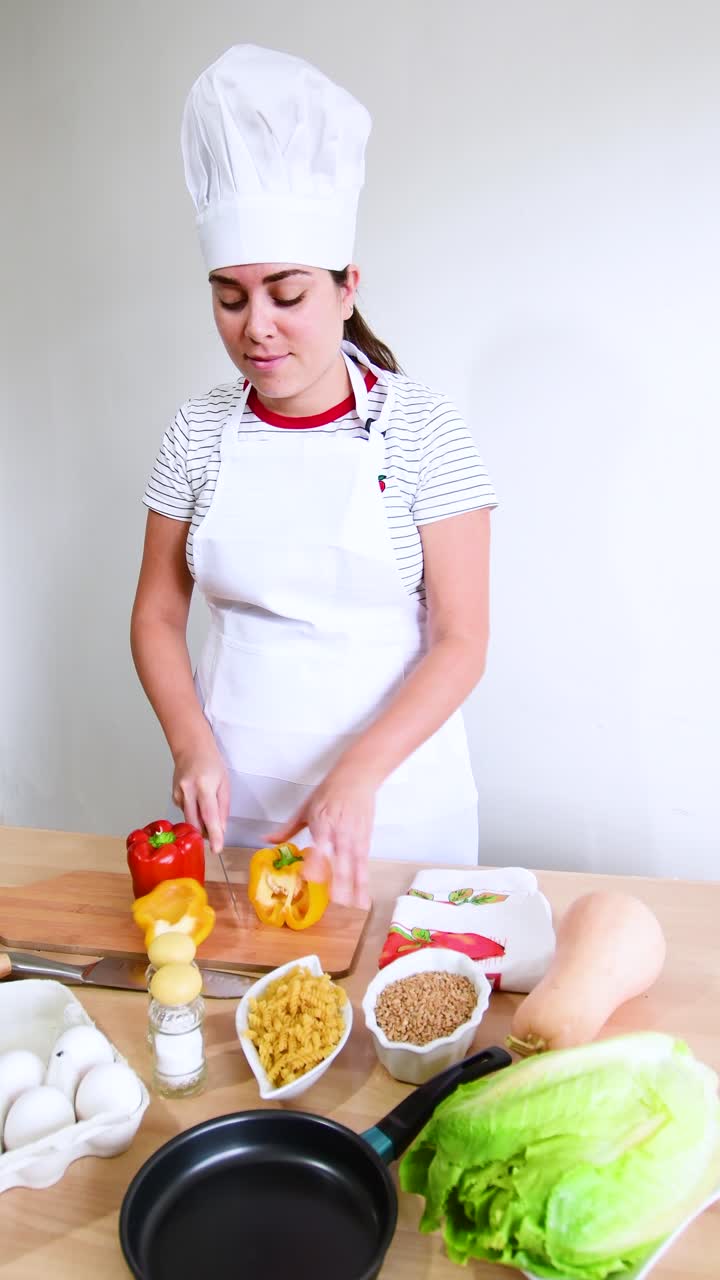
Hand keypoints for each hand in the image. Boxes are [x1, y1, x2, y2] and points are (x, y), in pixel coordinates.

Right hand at [172, 739, 229, 854]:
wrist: (191, 749)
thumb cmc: (211, 764)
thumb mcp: (224, 784)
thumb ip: (223, 809)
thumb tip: (221, 830)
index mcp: (204, 786)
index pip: (209, 816)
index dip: (213, 834)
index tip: (217, 848)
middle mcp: (188, 790)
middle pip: (194, 822)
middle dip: (204, 835)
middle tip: (214, 839)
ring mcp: (178, 794)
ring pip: (189, 819)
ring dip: (199, 824)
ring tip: (207, 811)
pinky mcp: (173, 796)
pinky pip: (185, 812)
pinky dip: (193, 812)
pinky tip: (197, 801)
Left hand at [266, 765, 376, 909]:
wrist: (357, 777)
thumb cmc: (329, 791)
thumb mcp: (305, 808)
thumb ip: (287, 829)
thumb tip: (267, 839)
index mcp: (321, 822)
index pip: (319, 844)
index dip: (315, 861)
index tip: (308, 876)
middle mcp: (339, 831)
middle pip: (339, 858)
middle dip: (338, 880)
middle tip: (336, 900)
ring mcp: (354, 837)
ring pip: (354, 865)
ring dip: (354, 885)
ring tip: (353, 905)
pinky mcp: (365, 840)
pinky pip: (364, 864)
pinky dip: (364, 880)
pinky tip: (362, 896)